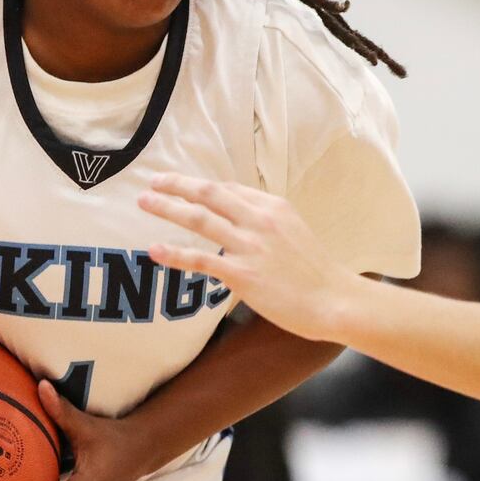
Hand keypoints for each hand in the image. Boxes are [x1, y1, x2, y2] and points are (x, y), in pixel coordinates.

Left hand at [138, 174, 356, 342]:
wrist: (334, 300)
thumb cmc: (317, 272)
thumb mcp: (295, 232)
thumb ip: (266, 223)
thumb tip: (240, 222)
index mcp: (273, 207)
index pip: (230, 189)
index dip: (201, 186)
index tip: (181, 185)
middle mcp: (259, 219)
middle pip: (209, 193)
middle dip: (178, 184)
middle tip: (153, 181)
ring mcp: (249, 245)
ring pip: (199, 219)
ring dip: (168, 208)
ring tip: (144, 202)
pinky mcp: (242, 273)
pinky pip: (201, 259)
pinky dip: (174, 253)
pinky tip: (155, 250)